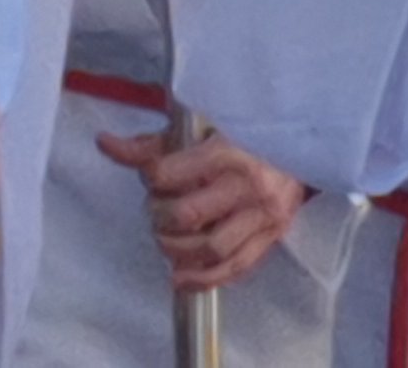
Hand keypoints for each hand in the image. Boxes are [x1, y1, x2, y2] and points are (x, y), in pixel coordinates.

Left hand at [98, 124, 307, 291]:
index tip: (151, 177)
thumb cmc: (244, 135)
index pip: (168, 174)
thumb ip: (152, 144)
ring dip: (177, 251)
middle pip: (187, 216)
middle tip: (157, 210)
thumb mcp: (199, 129)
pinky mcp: (272, 237)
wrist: (302, 146)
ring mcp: (263, 215)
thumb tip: (105, 144)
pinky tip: (181, 277)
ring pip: (210, 248)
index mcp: (226, 149)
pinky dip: (204, 279)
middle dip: (160, 217)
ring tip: (167, 239)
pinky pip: (235, 269)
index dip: (149, 178)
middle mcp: (247, 184)